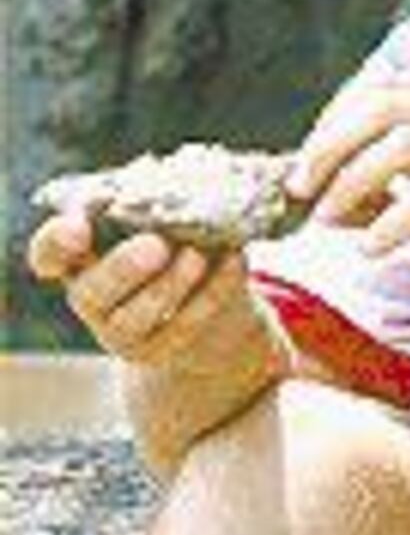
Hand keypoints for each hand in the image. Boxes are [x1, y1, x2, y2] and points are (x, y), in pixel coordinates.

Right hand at [27, 211, 245, 365]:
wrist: (208, 293)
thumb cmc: (176, 238)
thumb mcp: (162, 219)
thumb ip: (158, 204)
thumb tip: (183, 184)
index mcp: (81, 257)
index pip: (49, 253)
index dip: (55, 243)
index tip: (78, 227)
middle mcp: (93, 298)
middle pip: (89, 294)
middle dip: (122, 269)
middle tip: (156, 244)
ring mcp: (123, 332)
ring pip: (134, 320)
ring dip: (169, 285)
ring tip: (198, 255)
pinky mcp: (162, 350)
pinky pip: (185, 326)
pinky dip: (213, 292)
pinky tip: (235, 261)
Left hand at [286, 80, 409, 323]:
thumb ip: (388, 198)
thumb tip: (324, 203)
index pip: (380, 94)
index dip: (331, 127)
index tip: (302, 170)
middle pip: (383, 109)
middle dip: (329, 148)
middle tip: (300, 190)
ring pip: (404, 145)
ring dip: (352, 182)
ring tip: (327, 220)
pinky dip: (393, 220)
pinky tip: (372, 247)